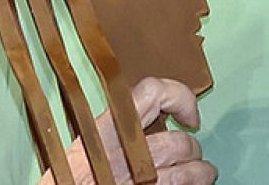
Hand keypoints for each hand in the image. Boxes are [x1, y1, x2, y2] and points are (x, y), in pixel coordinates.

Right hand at [38, 76, 215, 184]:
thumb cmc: (67, 179)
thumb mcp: (80, 146)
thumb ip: (106, 129)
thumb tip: (136, 118)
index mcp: (108, 129)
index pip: (153, 94)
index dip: (180, 98)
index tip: (187, 114)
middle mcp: (129, 153)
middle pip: (179, 140)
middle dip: (189, 148)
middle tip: (186, 152)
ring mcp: (146, 180)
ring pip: (193, 170)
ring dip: (201, 172)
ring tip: (200, 172)